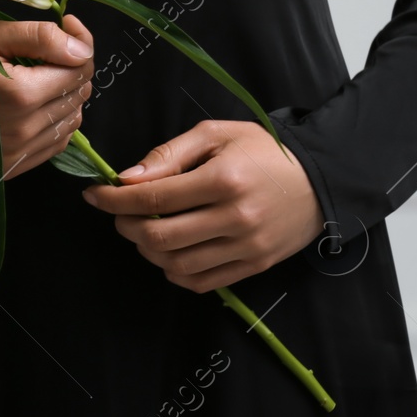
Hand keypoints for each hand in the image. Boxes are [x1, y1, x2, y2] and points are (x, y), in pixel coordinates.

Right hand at [0, 15, 94, 178]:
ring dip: (63, 94)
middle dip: (71, 66)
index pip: (79, 68)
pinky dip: (54, 120)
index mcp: (19, 95)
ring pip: (71, 120)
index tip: (65, 26)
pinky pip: (55, 143)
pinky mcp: (11, 169)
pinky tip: (33, 104)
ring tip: (37, 76)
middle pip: (78, 94)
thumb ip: (37, 37)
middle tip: (46, 49)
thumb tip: (81, 49)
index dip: (79, 43)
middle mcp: (23, 131)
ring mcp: (18, 155)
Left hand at [80, 119, 321, 291]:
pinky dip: (173, 270)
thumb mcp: (216, 134)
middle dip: (125, 226)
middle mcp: (235, 218)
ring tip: (143, 229)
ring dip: (146, 250)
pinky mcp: (254, 266)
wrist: (322, 179)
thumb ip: (168, 154)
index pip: (153, 199)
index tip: (94, 195)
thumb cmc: (264, 151)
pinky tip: (168, 251)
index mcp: (223, 180)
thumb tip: (126, 179)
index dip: (114, 200)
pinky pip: (200, 282)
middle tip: (119, 212)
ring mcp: (246, 247)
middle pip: (158, 237)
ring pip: (174, 264)